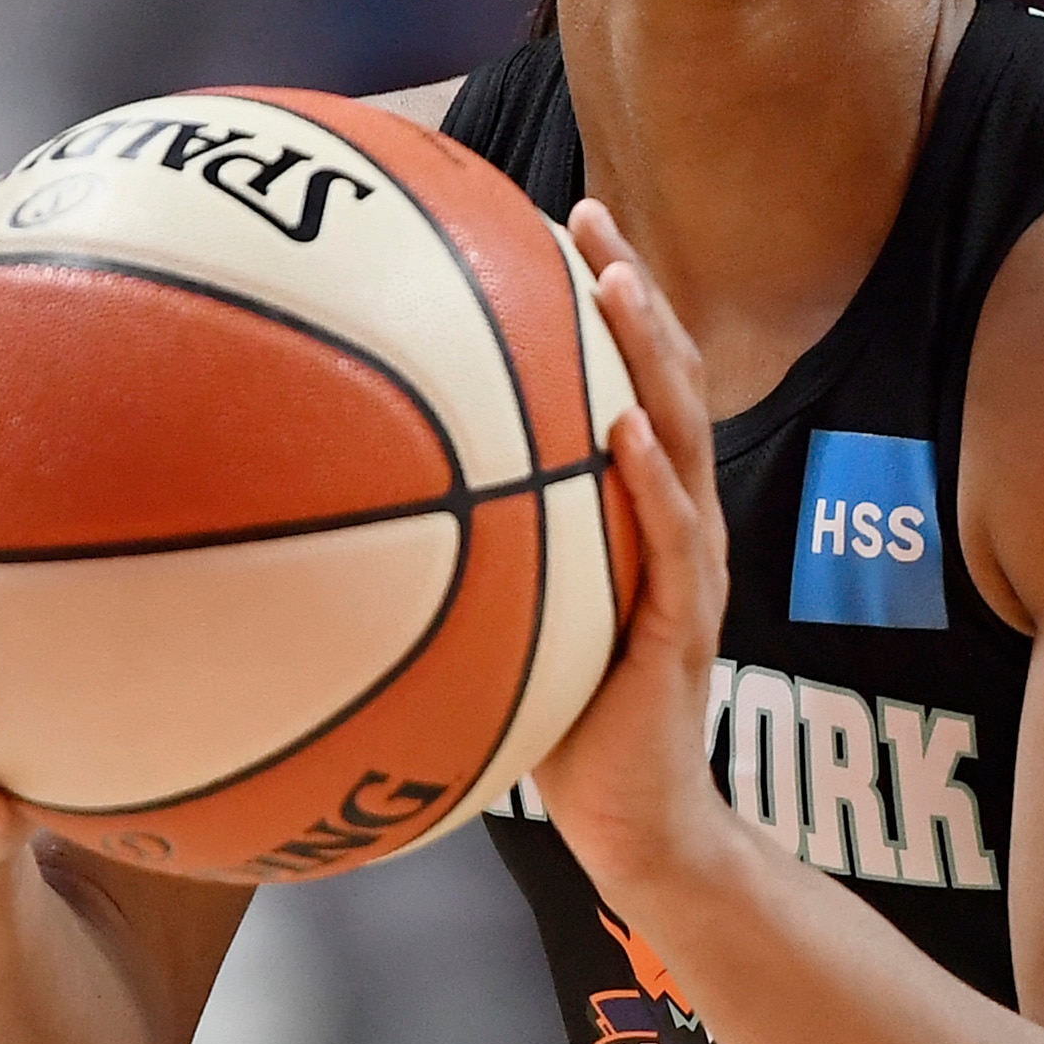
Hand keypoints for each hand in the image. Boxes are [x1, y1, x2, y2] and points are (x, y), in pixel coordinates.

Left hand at [532, 201, 749, 896]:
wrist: (640, 827)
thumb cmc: (566, 727)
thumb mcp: (514, 622)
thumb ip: (472, 560)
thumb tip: (353, 510)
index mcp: (638, 513)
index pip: (630, 382)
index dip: (606, 301)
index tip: (557, 223)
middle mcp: (674, 523)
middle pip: (666, 380)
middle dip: (631, 290)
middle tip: (588, 216)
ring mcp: (690, 570)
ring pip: (680, 435)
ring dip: (652, 353)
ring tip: (617, 282)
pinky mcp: (683, 626)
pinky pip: (673, 538)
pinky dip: (651, 475)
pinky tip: (619, 426)